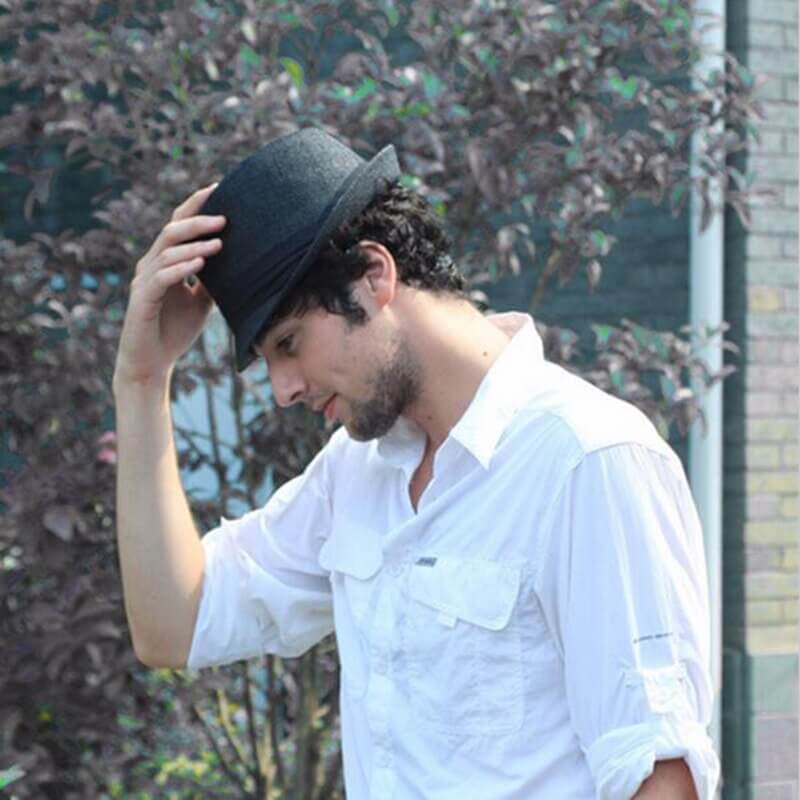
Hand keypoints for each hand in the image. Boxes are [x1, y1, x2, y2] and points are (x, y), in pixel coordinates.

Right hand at [114, 184, 225, 385]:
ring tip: (220, 242)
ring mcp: (144, 281)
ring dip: (195, 244)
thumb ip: (212, 281)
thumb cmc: (174, 331)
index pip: (179, 225)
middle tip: (225, 217)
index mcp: (164, 261)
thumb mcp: (201, 302)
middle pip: (172, 230)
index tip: (221, 192)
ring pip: (167, 251)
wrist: (152, 363)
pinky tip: (201, 264)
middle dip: (198, 220)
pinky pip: (161, 277)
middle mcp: (151, 265)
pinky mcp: (142, 300)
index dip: (197, 206)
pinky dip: (181, 268)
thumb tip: (240, 263)